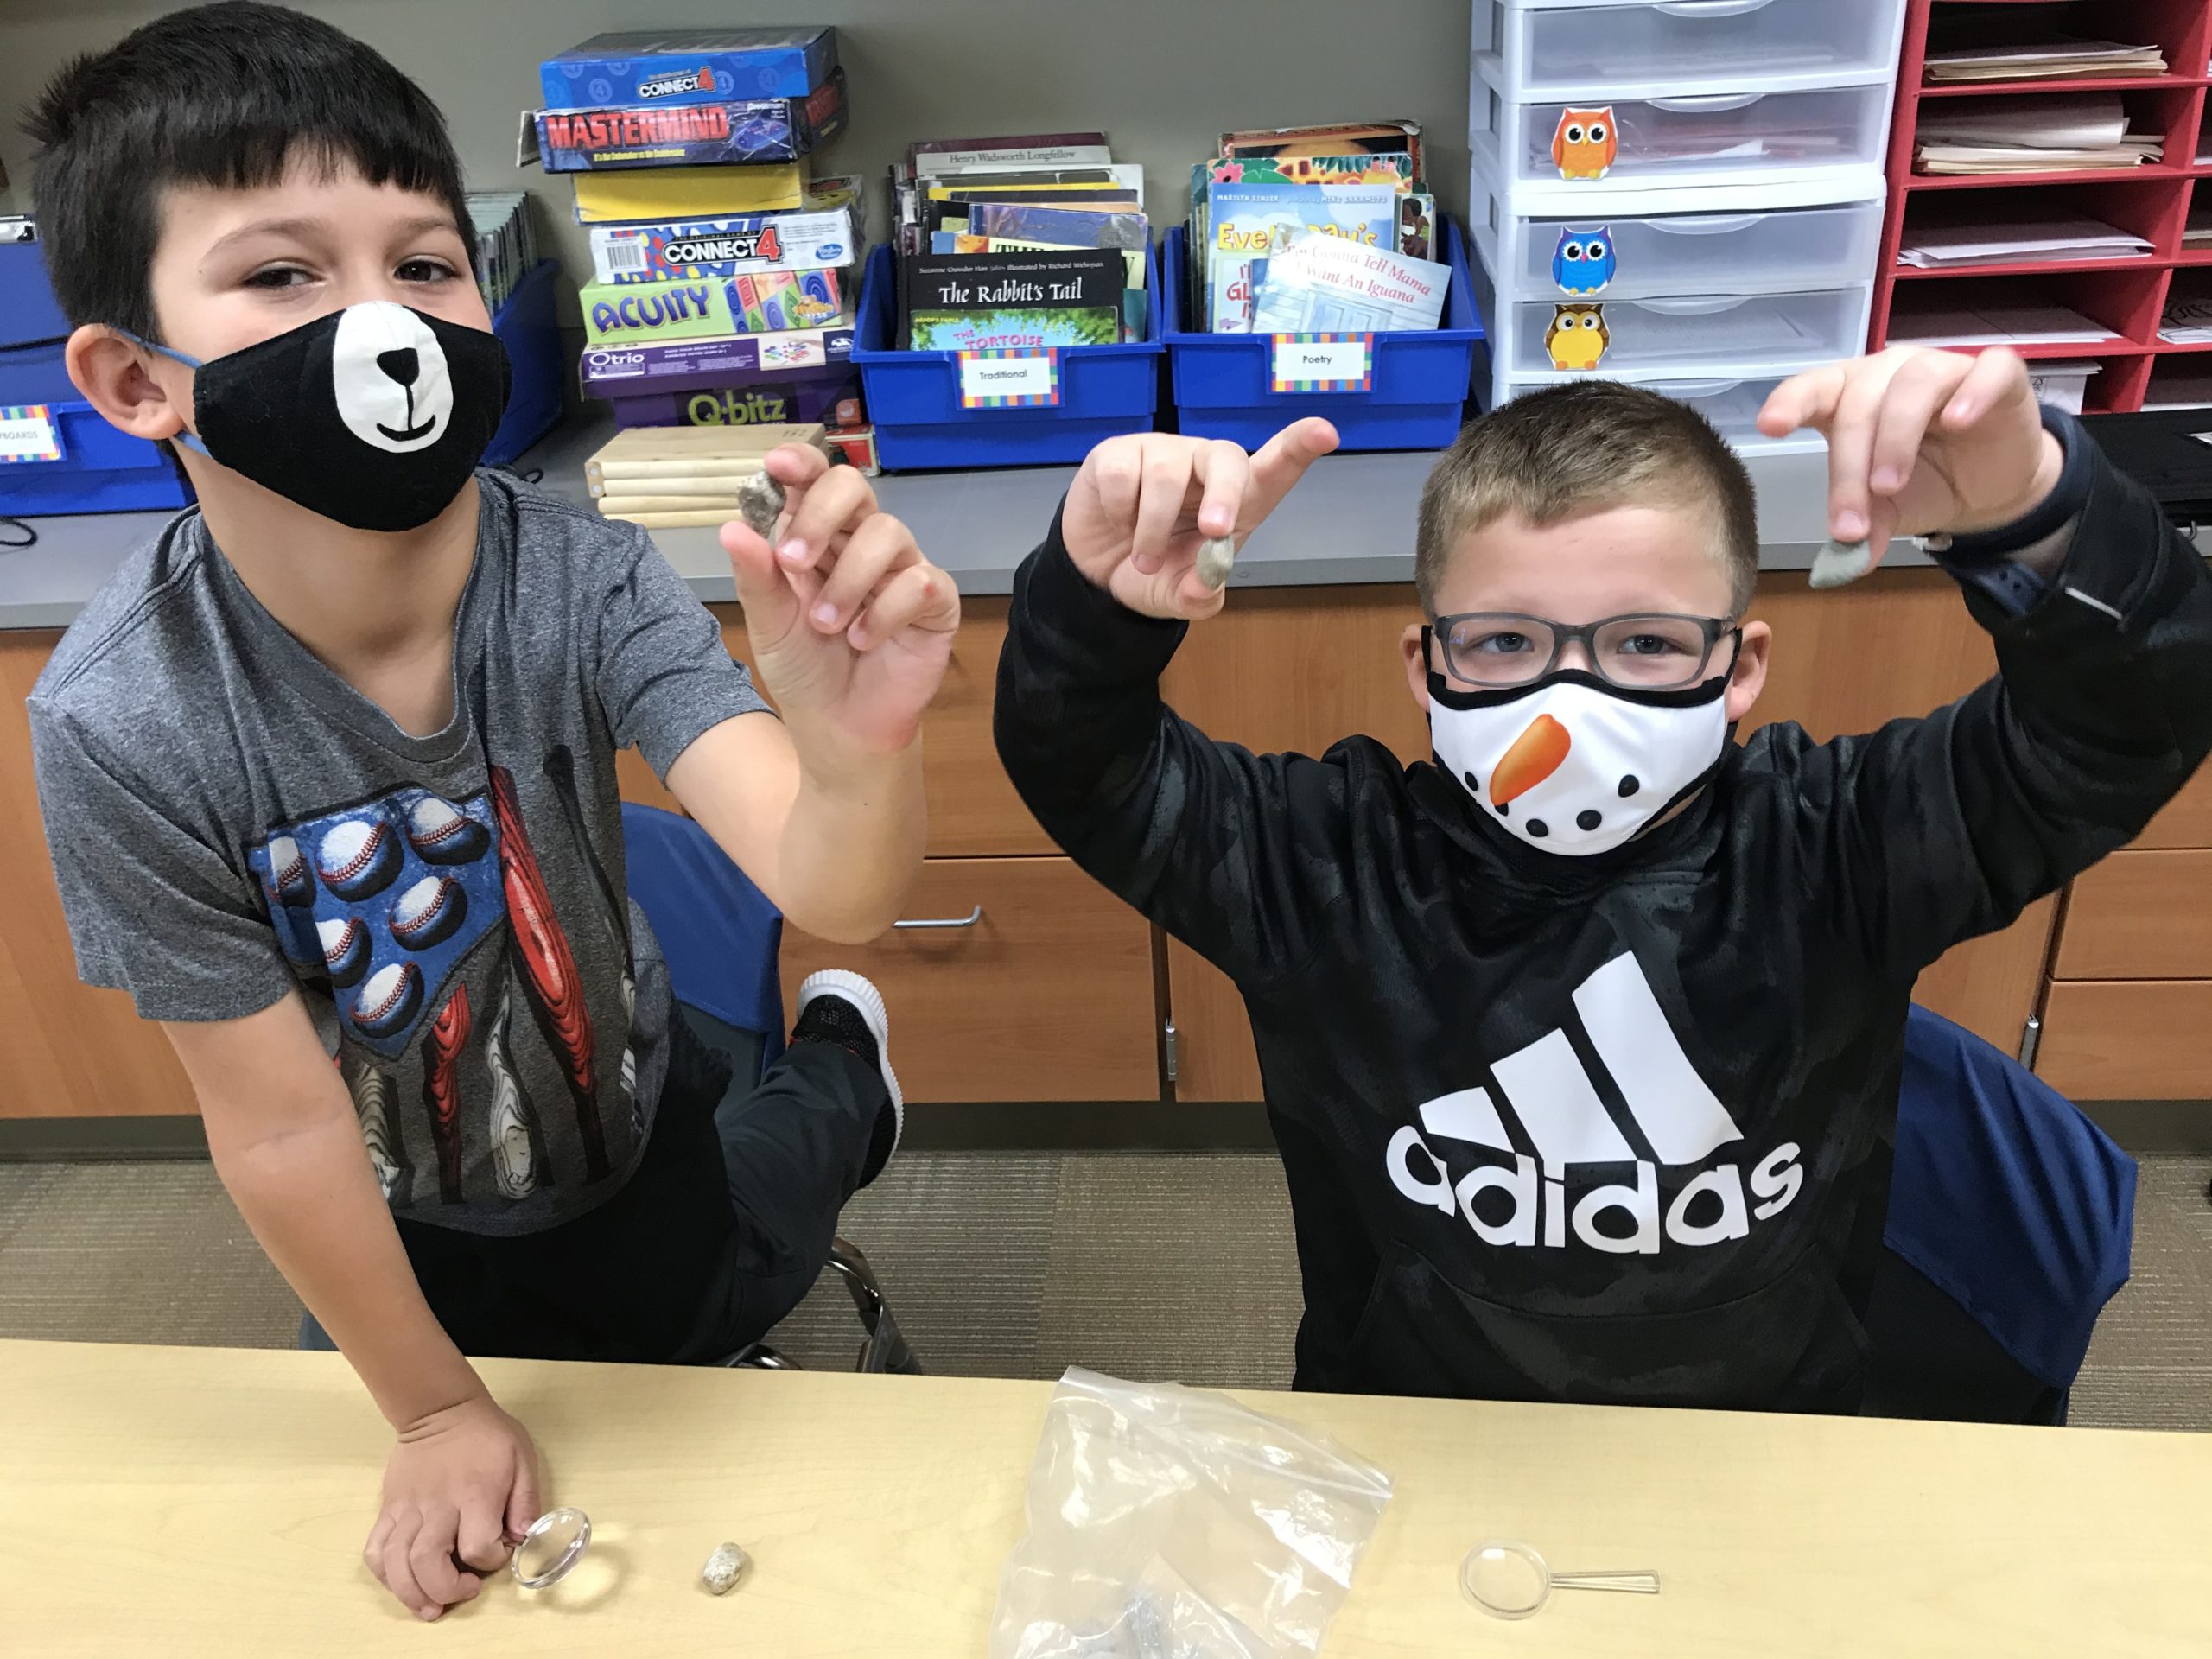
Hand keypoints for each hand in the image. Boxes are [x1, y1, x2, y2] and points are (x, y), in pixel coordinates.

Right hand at [364, 1392, 538, 1620]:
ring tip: (430, 1606)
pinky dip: (385, 1574)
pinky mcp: (388, 1509)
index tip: (499, 1551)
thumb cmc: (486, 1436)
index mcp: (475, 1494)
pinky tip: (403, 1582)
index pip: (477, 1546)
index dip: (491, 1560)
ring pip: (396, 1563)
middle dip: (445, 1590)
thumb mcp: (522, 1458)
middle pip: (428, 1562)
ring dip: (411, 1593)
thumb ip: (526, 1501)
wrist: (441, 1410)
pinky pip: (375, 1549)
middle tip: (463, 1591)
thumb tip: (522, 1538)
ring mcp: (407, 1509)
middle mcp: (438, 1505)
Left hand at [719, 445, 960, 757]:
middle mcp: (860, 543)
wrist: (839, 727)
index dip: (800, 464)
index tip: (778, 466)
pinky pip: (919, 582)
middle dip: (821, 516)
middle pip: (854, 488)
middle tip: (793, 562)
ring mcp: (901, 569)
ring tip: (827, 625)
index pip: (814, 482)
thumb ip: (757, 578)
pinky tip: (864, 641)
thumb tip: (732, 526)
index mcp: (817, 537)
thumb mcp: (770, 625)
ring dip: (848, 580)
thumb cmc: (806, 670)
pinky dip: (885, 612)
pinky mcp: (934, 602)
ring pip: (888, 532)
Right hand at [1062, 419, 1339, 619]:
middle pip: (1226, 459)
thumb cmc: (1154, 573)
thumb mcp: (1178, 598)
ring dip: (1151, 529)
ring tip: (1143, 557)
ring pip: (1165, 474)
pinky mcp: (1119, 452)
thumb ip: (1198, 597)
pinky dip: (1118, 511)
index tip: (1325, 433)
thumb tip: (1207, 585)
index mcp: (1236, 499)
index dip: (1300, 446)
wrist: (1096, 572)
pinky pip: (1122, 474)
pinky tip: (1117, 520)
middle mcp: (1203, 467)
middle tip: (1213, 532)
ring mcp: (1162, 453)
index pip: (1275, 467)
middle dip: (1223, 495)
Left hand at [1757, 346, 2064, 564]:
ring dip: (1896, 436)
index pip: (1814, 389)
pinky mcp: (1998, 374)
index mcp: (1850, 397)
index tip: (1770, 426)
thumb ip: (1864, 528)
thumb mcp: (1887, 511)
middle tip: (1849, 522)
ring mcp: (1943, 367)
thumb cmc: (1925, 483)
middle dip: (1849, 466)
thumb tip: (1846, 564)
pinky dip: (1971, 393)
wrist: (1991, 487)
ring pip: (1913, 384)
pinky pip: (1987, 370)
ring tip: (1889, 485)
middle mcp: (1891, 373)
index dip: (1791, 402)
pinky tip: (1959, 422)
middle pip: (1860, 404)